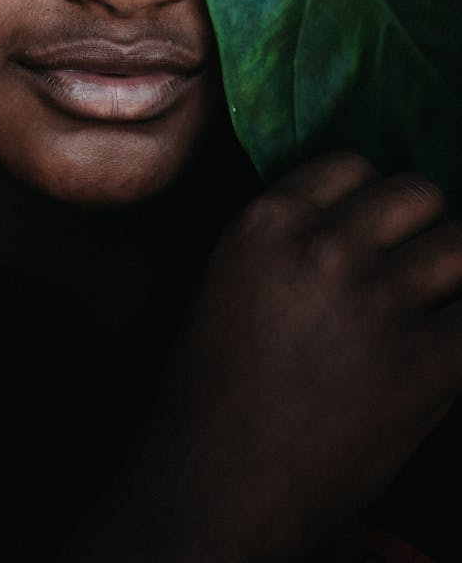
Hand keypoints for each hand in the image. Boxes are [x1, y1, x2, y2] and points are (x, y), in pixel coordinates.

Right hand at [68, 153, 461, 561]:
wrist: (219, 485)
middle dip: (416, 226)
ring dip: (448, 272)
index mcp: (269, 221)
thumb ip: (288, 234)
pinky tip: (438, 348)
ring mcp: (381, 301)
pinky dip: (459, 329)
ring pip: (459, 244)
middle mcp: (328, 247)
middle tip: (406, 266)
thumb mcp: (230, 276)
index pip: (353, 165)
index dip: (366, 199)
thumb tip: (357, 217)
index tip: (371, 229)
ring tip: (429, 303)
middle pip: (416, 194)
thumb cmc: (213, 386)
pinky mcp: (426, 361)